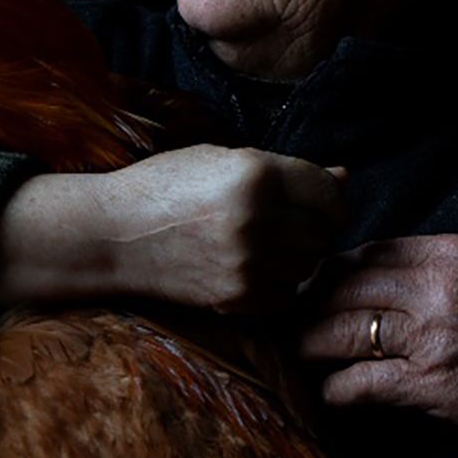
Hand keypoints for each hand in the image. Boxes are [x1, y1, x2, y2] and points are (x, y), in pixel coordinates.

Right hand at [0, 146, 346, 313]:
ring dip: (299, 254)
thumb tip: (345, 177)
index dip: (328, 193)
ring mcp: (249, 263)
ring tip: (267, 242)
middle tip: (291, 221)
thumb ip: (287, 171)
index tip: (316, 197)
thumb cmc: (165, 186)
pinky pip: (287, 291)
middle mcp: (258, 219)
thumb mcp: (223, 160)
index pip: (327, 189)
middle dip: (316, 224)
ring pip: (310, 263)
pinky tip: (254, 266)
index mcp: (256, 175)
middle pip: (325, 229)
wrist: (112, 236)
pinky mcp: (238, 297)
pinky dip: (280, 281)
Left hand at [298, 235, 457, 430]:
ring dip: (312, 343)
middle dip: (311, 303)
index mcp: (448, 253)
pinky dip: (337, 388)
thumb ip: (438, 262)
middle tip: (290, 316)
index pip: (370, 252)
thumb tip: (382, 268)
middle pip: (346, 288)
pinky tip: (329, 392)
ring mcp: (427, 338)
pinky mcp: (427, 384)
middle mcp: (432, 289)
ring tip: (300, 350)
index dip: (334, 268)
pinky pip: (362, 383)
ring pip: (343, 332)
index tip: (316, 281)